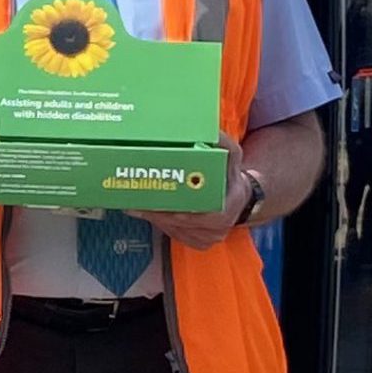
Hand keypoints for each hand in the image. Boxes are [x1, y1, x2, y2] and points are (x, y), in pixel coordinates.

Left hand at [139, 131, 247, 250]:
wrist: (238, 197)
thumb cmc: (230, 175)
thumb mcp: (231, 156)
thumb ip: (222, 143)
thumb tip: (209, 131)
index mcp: (227, 208)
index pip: (204, 217)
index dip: (181, 212)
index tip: (160, 205)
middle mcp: (217, 228)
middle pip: (182, 224)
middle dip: (157, 213)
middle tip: (135, 201)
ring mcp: (206, 238)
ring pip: (174, 231)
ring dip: (153, 218)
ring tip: (133, 204)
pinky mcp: (196, 241)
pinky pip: (173, 234)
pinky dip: (158, 223)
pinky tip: (142, 211)